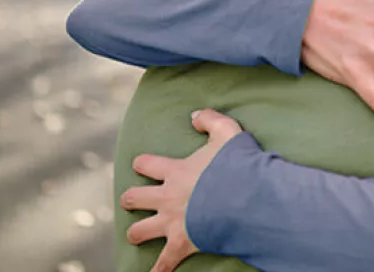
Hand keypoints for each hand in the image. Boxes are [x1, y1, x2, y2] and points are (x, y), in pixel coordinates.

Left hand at [120, 110, 242, 271]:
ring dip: (136, 233)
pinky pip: (163, 263)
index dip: (142, 163)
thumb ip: (209, 119)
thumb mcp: (227, 132)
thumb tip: (193, 116)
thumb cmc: (237, 165)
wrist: (243, 198)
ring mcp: (171, 222)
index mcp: (174, 171)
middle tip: (132, 199)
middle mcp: (167, 197)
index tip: (141, 164)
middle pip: (134, 198)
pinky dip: (157, 270)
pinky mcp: (181, 243)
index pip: (146, 164)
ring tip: (136, 235)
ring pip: (139, 231)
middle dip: (130, 199)